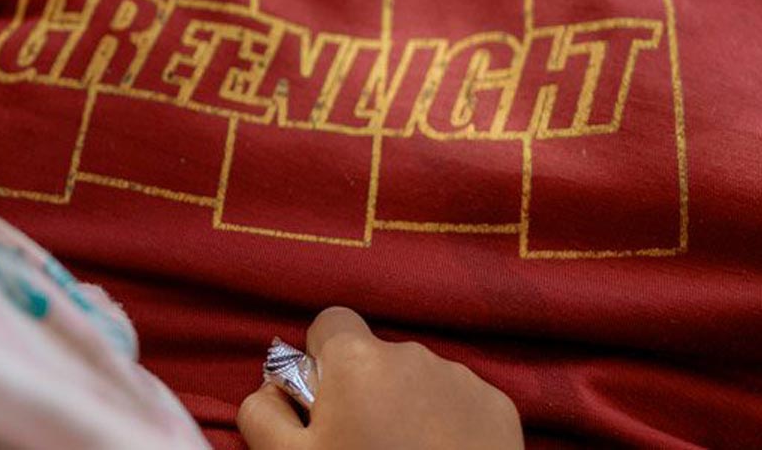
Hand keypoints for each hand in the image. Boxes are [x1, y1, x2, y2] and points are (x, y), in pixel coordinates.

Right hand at [237, 308, 522, 449]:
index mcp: (356, 358)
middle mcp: (412, 354)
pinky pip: (459, 401)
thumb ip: (262, 411)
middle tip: (363, 444)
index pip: (330, 324)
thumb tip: (271, 387)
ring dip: (407, 407)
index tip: (325, 404)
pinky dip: (447, 424)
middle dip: (366, 390)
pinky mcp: (499, 407)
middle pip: (375, 356)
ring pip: (418, 380)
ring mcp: (462, 379)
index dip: (321, 361)